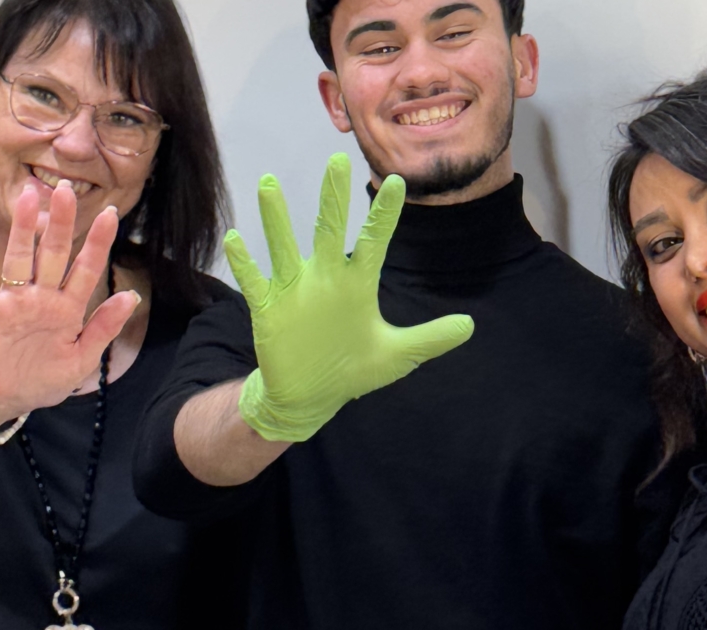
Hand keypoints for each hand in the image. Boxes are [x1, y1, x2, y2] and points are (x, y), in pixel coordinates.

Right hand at [0, 180, 136, 424]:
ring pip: (20, 259)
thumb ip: (104, 328)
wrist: (6, 401)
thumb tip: (131, 296)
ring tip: (27, 198)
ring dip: (23, 230)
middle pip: (54, 254)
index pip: (87, 268)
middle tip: (64, 189)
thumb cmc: (45, 378)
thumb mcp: (83, 358)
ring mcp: (14, 302)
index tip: (111, 214)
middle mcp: (42, 298)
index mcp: (69, 308)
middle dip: (61, 223)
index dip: (98, 242)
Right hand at [225, 154, 474, 442]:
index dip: (385, 215)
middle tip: (337, 161)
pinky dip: (245, 263)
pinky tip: (235, 241)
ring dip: (276, 218)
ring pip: (284, 246)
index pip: (373, 240)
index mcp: (357, 283)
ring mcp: (294, 290)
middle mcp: (325, 277)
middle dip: (334, 198)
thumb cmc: (352, 369)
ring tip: (270, 183)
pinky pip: (255, 281)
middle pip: (329, 229)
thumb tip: (471, 326)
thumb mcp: (398, 357)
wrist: (311, 397)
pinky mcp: (269, 309)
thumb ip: (430, 339)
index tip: (398, 182)